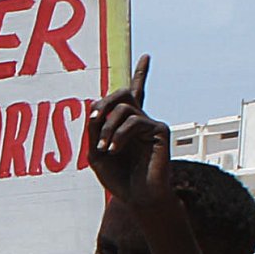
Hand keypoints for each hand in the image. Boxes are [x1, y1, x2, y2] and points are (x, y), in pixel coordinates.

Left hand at [85, 55, 168, 212]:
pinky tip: (115, 149)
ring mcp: (151, 123)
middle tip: (95, 116)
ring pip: (123, 108)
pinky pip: (134, 121)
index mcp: (126, 124)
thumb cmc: (118, 178)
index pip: (134, 94)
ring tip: (104, 149)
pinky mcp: (160, 130)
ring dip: (107, 128)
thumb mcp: (96, 154)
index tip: (147, 56)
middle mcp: (141, 120)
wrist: (137, 198)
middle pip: (123, 93)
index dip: (142, 74)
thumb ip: (94, 130)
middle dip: (105, 101)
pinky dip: (119, 135)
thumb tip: (96, 109)